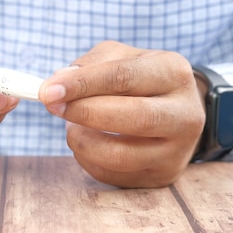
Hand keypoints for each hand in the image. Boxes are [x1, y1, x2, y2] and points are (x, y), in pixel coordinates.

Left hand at [39, 41, 205, 187]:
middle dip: (83, 112)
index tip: (48, 91)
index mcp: (174, 72)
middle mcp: (185, 113)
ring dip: (82, 140)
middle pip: (132, 117)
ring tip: (71, 125)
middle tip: (51, 106)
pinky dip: (87, 158)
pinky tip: (86, 142)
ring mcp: (178, 150)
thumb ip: (89, 65)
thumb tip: (58, 84)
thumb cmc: (138, 79)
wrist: (173, 110)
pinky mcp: (162, 175)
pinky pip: (112, 173)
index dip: (82, 84)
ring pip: (120, 154)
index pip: (123, 77)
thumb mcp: (118, 57)